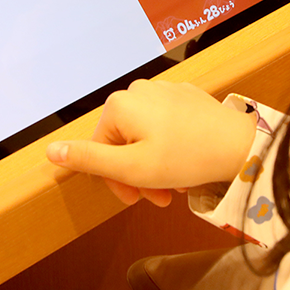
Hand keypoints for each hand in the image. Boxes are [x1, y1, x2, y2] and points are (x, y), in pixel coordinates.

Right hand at [46, 80, 255, 207]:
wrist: (239, 145)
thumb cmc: (187, 157)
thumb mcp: (131, 167)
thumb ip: (89, 159)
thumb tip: (51, 150)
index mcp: (119, 105)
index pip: (100, 149)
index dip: (114, 180)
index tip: (134, 199)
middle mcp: (139, 90)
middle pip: (123, 142)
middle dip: (137, 174)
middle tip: (158, 198)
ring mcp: (164, 90)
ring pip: (145, 136)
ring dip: (154, 165)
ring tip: (175, 186)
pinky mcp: (185, 96)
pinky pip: (166, 125)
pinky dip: (170, 147)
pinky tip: (186, 163)